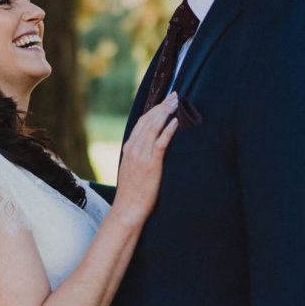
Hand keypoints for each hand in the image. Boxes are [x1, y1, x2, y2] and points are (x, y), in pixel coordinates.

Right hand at [113, 92, 179, 224]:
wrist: (127, 209)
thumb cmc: (132, 192)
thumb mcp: (131, 169)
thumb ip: (138, 156)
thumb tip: (149, 147)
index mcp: (128, 147)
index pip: (141, 121)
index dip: (154, 109)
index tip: (165, 100)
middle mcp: (133, 148)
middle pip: (149, 120)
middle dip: (162, 106)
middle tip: (175, 96)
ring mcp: (142, 156)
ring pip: (154, 128)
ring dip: (166, 113)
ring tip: (177, 104)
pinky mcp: (151, 164)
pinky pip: (160, 143)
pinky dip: (168, 131)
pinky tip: (175, 122)